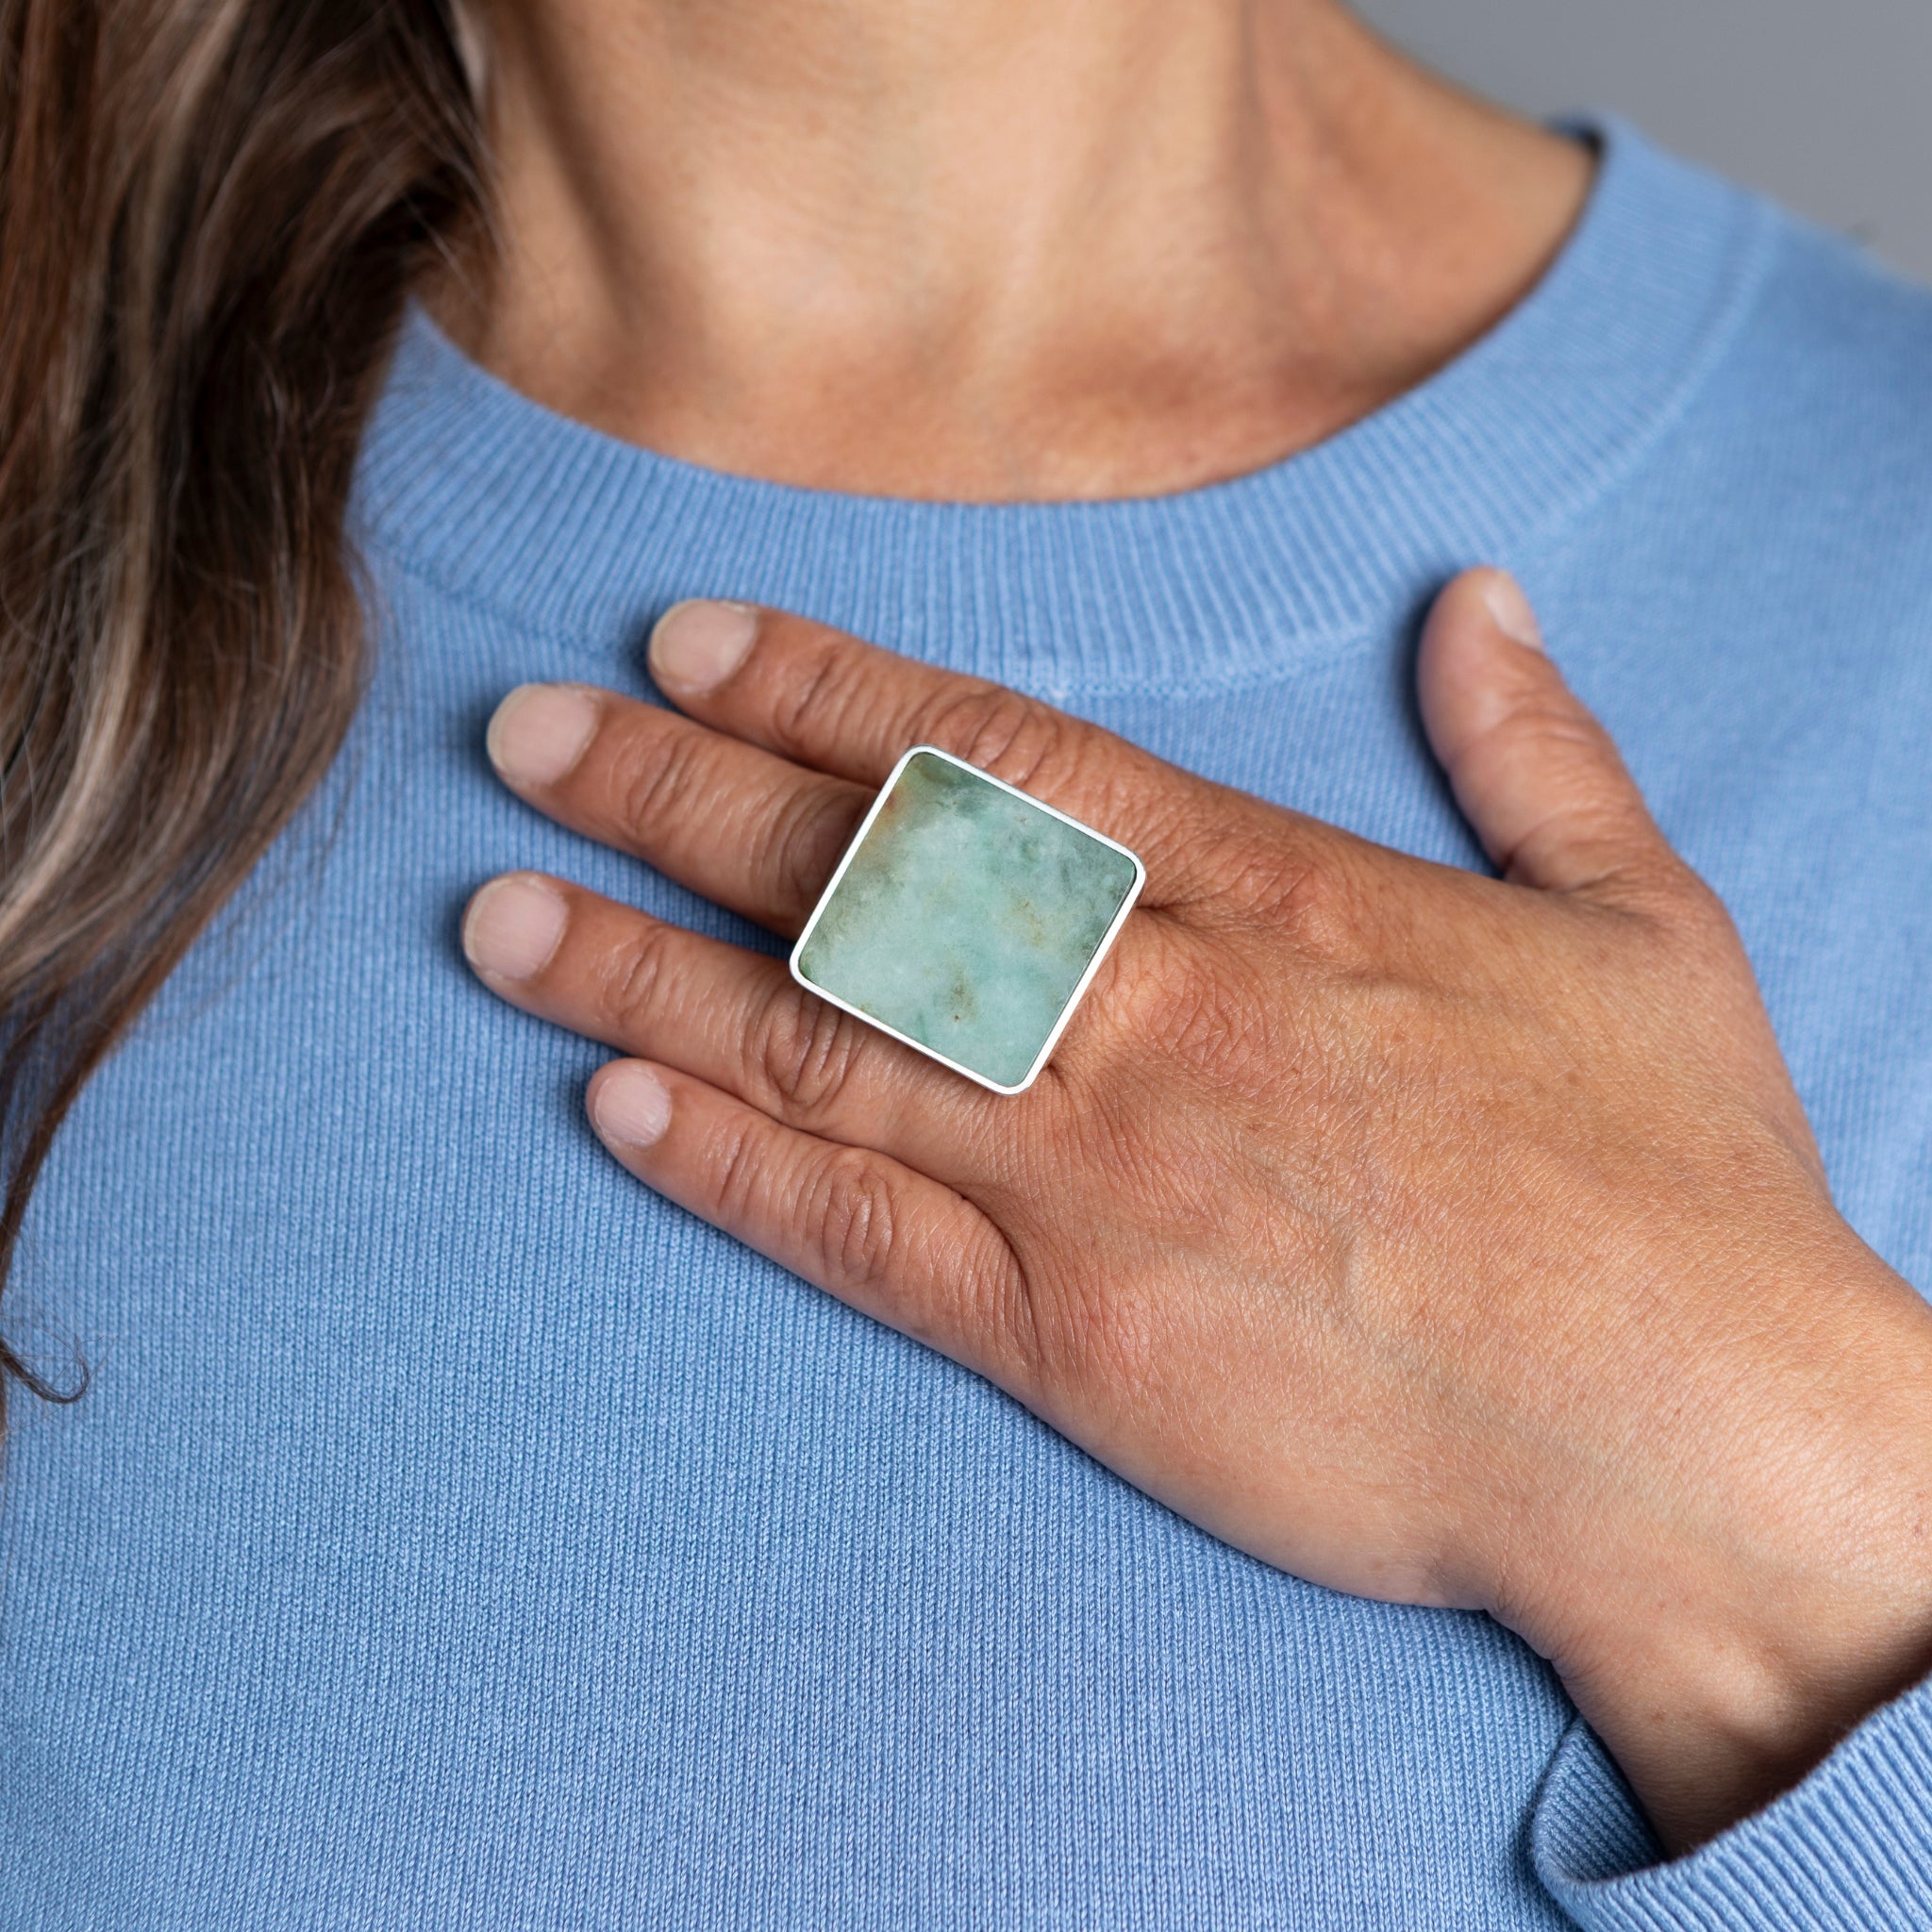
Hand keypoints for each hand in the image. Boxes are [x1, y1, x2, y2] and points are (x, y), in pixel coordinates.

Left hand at [462, 570, 1931, 1852]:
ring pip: (819, 1048)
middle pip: (861, 886)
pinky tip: (610, 1103)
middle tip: (523, 745)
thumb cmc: (1676, 1185)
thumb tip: (1479, 605)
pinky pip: (859, 1234)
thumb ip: (1534, 751)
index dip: (819, 692)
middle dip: (672, 802)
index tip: (684, 647)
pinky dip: (725, 1166)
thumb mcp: (1641, 926)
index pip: (992, 759)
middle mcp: (1152, 1017)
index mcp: (1274, 901)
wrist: (1692, 1440)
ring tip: (494, 916)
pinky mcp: (1077, 1338)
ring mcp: (1097, 1179)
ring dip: (638, 971)